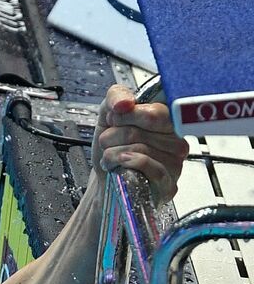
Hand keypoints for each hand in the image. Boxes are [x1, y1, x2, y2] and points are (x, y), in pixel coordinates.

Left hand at [92, 84, 188, 201]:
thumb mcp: (108, 116)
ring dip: (111, 153)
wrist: (106, 181)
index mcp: (168, 123)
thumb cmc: (113, 148)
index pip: (155, 112)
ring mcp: (175, 165)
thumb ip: (116, 97)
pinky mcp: (168, 185)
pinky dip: (121, 164)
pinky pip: (145, 167)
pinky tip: (117, 167)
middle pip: (139, 132)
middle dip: (112, 136)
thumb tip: (125, 102)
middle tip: (109, 142)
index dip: (126, 116)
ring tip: (112, 157)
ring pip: (137, 150)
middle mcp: (177, 142)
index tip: (114, 120)